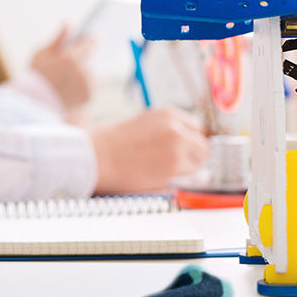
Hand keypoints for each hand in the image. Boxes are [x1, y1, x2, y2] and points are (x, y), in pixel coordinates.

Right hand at [30, 26, 93, 112]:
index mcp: (71, 58)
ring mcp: (88, 85)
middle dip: (83, 59)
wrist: (35, 106)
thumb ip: (58, 39)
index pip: (90, 43)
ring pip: (92, 73)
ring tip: (68, 78)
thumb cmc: (35, 79)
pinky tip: (70, 88)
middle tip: (69, 65)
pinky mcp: (90, 96)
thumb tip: (68, 23)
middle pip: (91, 59)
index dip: (87, 41)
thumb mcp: (41, 55)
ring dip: (85, 73)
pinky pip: (91, 86)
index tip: (85, 41)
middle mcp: (83, 72)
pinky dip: (84, 86)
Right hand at [89, 107, 208, 194]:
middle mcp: (176, 128)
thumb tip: (182, 144)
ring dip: (185, 172)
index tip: (185, 151)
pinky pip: (187, 179)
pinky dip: (176, 182)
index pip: (197, 128)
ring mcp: (178, 147)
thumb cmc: (108, 143)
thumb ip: (165, 130)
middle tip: (175, 166)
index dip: (191, 142)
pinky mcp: (174, 167)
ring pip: (198, 165)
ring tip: (161, 173)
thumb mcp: (141, 124)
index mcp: (167, 114)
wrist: (93, 156)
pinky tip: (156, 179)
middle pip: (202, 146)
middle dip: (192, 158)